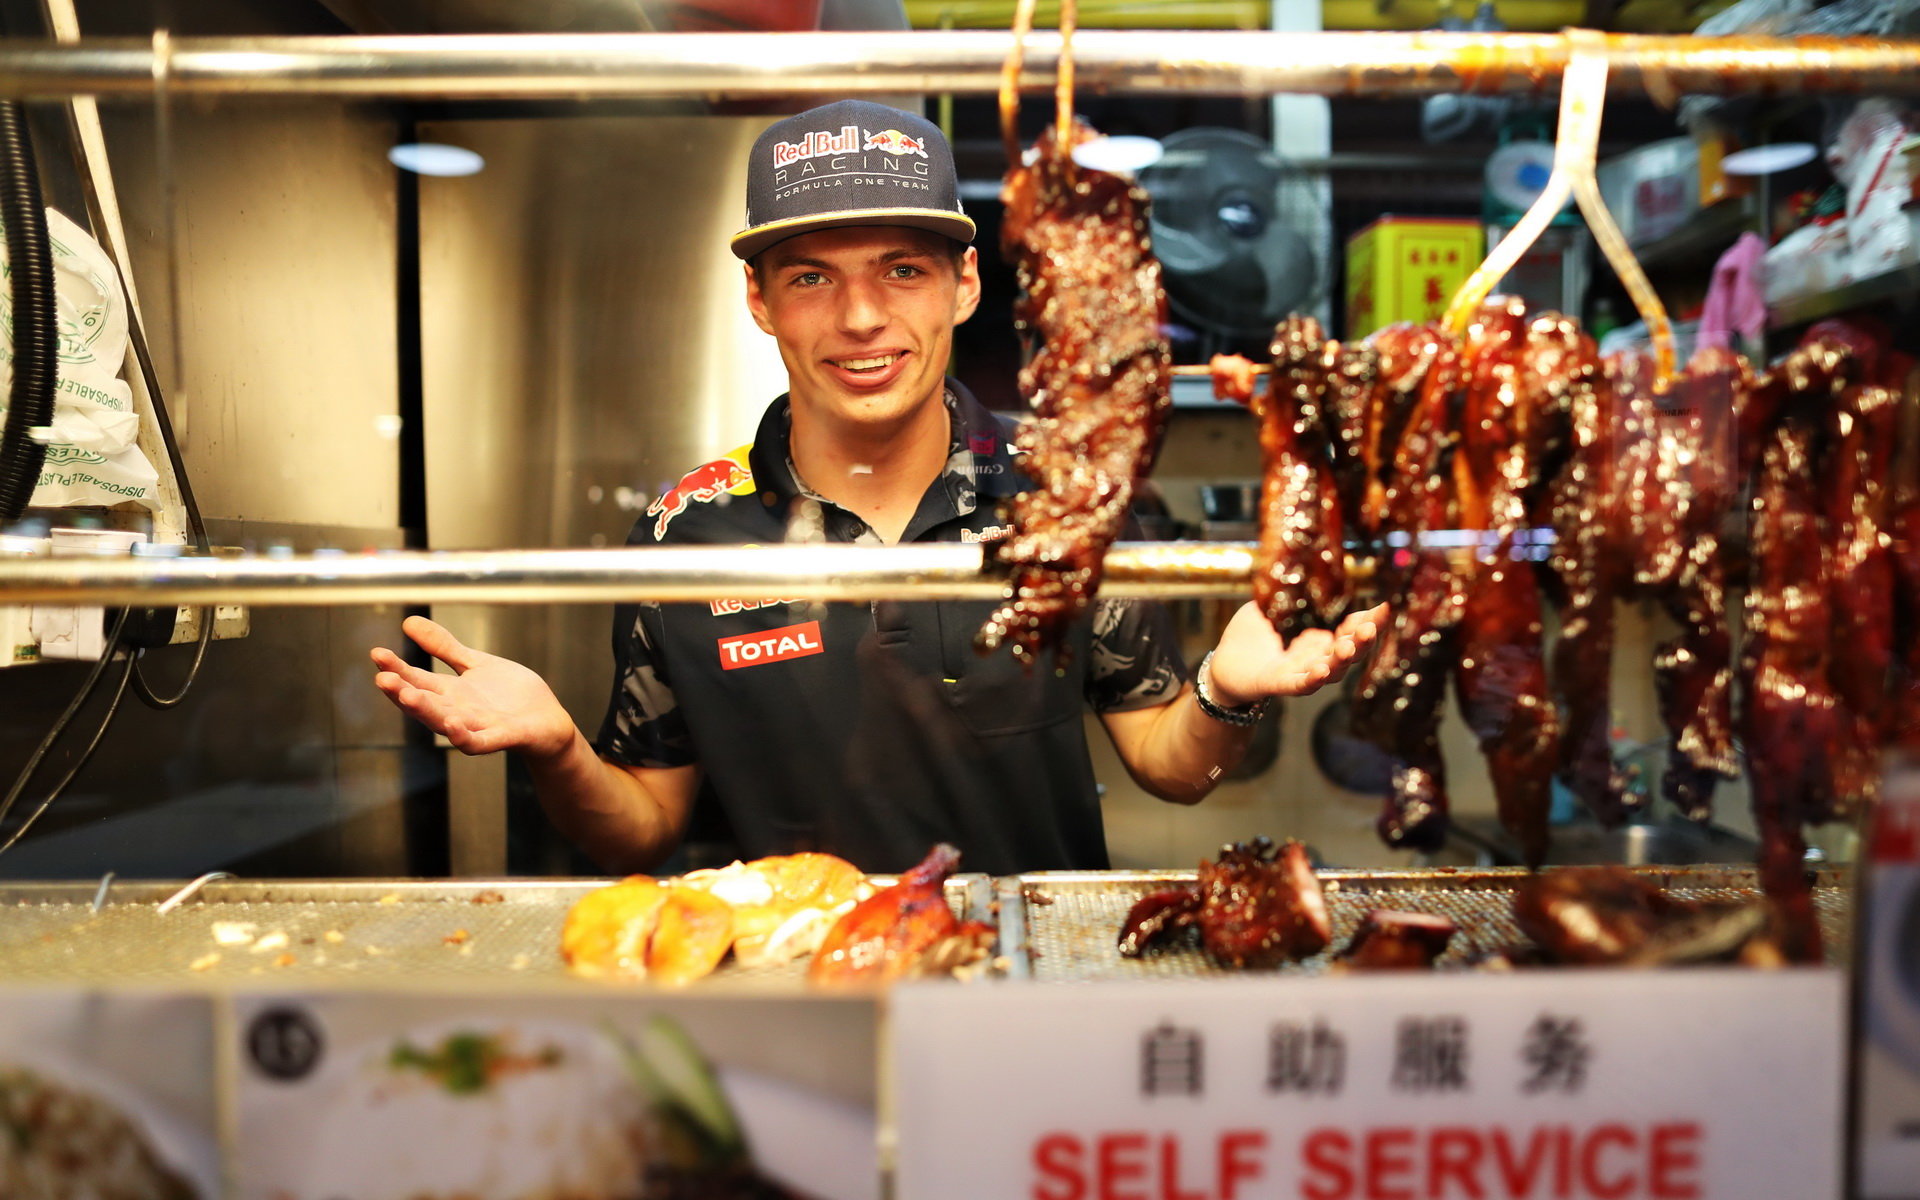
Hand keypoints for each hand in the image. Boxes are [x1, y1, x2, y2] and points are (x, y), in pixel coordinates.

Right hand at [370, 616, 575, 758]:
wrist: (548, 721)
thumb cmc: (510, 697)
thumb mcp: (475, 664)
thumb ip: (443, 647)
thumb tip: (408, 622)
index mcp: (450, 693)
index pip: (417, 680)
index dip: (397, 669)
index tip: (376, 653)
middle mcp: (458, 711)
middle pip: (425, 702)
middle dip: (402, 691)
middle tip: (382, 678)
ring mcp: (478, 726)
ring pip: (444, 722)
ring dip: (426, 711)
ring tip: (407, 695)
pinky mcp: (503, 737)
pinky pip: (479, 742)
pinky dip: (464, 736)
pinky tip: (453, 724)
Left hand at [1203, 602, 1386, 707]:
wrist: (1225, 665)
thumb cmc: (1251, 635)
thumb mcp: (1272, 606)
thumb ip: (1289, 591)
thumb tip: (1303, 564)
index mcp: (1321, 639)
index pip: (1351, 630)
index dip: (1369, 622)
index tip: (1383, 608)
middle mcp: (1318, 658)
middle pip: (1350, 652)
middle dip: (1364, 640)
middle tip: (1371, 627)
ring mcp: (1300, 673)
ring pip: (1331, 671)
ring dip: (1341, 660)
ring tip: (1347, 647)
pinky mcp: (1278, 684)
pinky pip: (1300, 685)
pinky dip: (1311, 680)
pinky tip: (1320, 671)